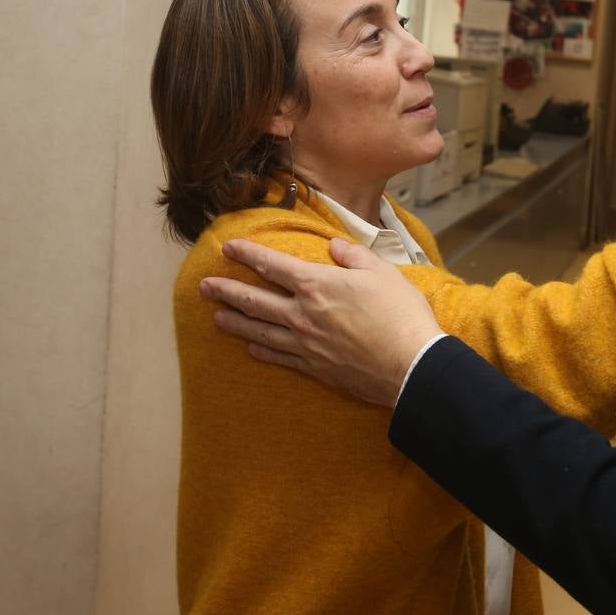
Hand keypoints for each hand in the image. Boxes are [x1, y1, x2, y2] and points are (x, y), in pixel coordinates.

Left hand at [199, 237, 442, 407]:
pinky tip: (251, 349)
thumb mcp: (382, 272)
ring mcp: (305, 344)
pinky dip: (261, 351)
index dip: (247, 254)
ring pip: (259, 330)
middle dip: (226, 290)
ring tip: (215, 316)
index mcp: (317, 285)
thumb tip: (334, 246)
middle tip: (204, 286)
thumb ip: (353, 256)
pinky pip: (279, 357)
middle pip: (254, 299)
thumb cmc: (401, 315)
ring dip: (235, 321)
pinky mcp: (314, 368)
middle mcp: (303, 314)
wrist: (411, 366)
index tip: (227, 248)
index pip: (272, 265)